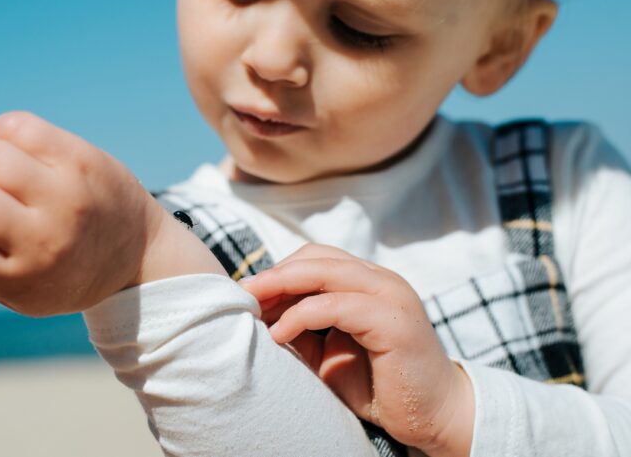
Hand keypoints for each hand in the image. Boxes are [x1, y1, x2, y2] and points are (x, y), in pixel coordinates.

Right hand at [0, 111, 166, 315]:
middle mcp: (45, 238)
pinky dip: (6, 131)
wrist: (139, 254)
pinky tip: (23, 149)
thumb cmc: (66, 272)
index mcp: (21, 278)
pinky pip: (15, 125)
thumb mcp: (19, 294)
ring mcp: (66, 195)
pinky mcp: (82, 159)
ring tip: (9, 173)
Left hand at [240, 244, 473, 456]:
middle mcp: (381, 280)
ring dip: (281, 287)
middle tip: (241, 293)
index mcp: (369, 282)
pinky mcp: (393, 320)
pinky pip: (335, 306)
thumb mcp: (330, 352)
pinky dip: (300, 317)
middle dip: (273, 274)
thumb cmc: (380, 386)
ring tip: (252, 308)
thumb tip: (261, 315)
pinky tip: (278, 335)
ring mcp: (391, 295)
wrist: (434, 416)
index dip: (279, 271)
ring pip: (325, 272)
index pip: (316, 258)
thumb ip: (302, 329)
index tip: (246, 292)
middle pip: (316, 258)